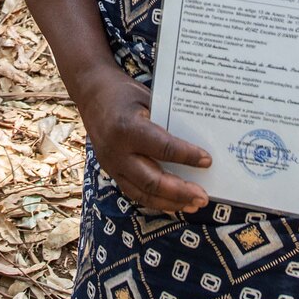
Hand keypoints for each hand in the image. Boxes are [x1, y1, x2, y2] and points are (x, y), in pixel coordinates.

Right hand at [76, 67, 210, 212]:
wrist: (92, 93)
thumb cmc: (124, 93)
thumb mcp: (148, 99)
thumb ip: (166, 122)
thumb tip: (197, 141)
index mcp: (127, 128)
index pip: (162, 148)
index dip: (187, 156)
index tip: (207, 160)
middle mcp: (117, 151)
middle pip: (152, 181)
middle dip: (180, 192)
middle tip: (203, 197)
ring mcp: (111, 165)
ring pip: (142, 193)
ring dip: (170, 203)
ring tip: (193, 205)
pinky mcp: (111, 171)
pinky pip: (134, 192)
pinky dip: (155, 200)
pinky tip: (173, 203)